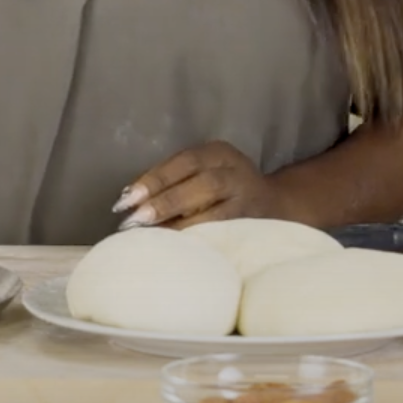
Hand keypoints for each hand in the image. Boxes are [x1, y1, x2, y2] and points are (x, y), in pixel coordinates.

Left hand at [113, 141, 303, 230]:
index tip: (126, 199)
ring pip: (217, 212)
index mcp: (219, 153)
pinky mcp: (255, 227)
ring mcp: (250, 201)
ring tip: (153, 238)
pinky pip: (226, 234)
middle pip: (201, 184)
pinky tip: (180, 250)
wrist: (276, 206)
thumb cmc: (222, 190)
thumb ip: (173, 181)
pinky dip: (201, 241)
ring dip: (182, 226)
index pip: (184, 162)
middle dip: (165, 202)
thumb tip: (129, 203)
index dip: (155, 179)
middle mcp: (237, 172)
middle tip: (134, 220)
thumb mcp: (203, 172)